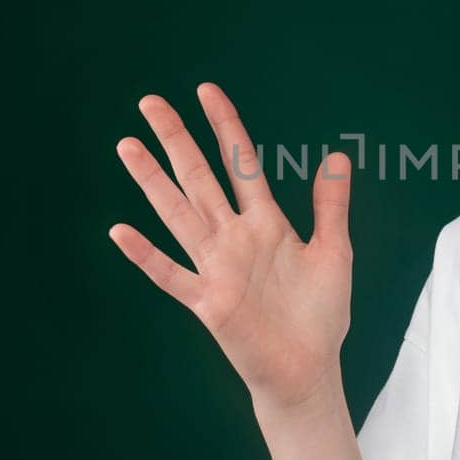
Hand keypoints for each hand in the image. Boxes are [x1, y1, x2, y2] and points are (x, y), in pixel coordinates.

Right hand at [108, 83, 353, 416]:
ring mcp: (217, 268)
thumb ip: (331, 205)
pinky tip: (121, 232)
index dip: (225, 126)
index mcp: (266, 223)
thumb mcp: (334, 251)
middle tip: (150, 102)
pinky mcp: (208, 302)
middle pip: (199, 177)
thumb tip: (338, 156)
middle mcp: (234, 238)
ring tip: (128, 146)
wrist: (308, 368)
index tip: (206, 90)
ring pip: (179, 214)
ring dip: (153, 182)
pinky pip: (172, 274)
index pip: (240, 163)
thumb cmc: (319, 314)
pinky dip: (146, 255)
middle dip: (176, 139)